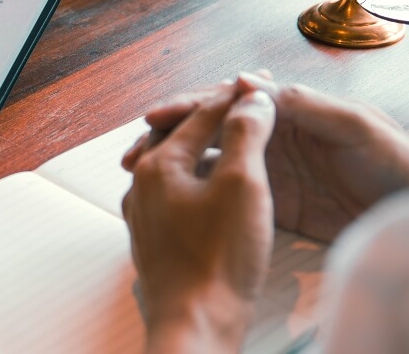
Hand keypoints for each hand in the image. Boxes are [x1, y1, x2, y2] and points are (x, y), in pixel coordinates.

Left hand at [122, 88, 275, 352]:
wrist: (194, 322)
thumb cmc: (219, 259)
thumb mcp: (244, 186)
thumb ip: (246, 134)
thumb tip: (252, 97)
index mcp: (160, 162)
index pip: (204, 114)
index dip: (239, 97)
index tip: (265, 85)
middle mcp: (142, 182)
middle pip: (183, 134)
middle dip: (216, 118)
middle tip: (248, 107)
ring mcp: (144, 211)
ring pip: (176, 164)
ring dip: (206, 148)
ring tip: (233, 140)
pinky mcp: (154, 237)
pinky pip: (175, 192)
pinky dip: (198, 178)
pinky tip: (214, 187)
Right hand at [139, 73, 408, 241]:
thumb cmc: (393, 158)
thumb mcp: (352, 126)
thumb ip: (305, 104)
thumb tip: (252, 82)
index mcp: (283, 112)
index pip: (224, 104)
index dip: (188, 107)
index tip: (155, 117)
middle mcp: (266, 137)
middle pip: (204, 132)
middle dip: (164, 138)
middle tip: (132, 154)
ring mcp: (265, 171)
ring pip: (205, 163)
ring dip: (171, 168)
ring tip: (137, 179)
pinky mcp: (269, 204)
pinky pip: (221, 196)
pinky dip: (191, 198)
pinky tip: (167, 204)